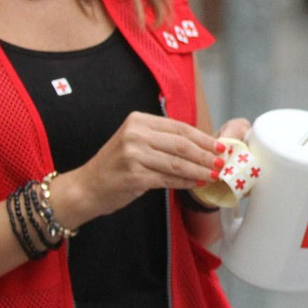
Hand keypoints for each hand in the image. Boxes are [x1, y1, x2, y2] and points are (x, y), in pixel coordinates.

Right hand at [53, 112, 225, 227]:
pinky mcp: (134, 176)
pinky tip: (195, 184)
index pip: (179, 128)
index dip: (203, 138)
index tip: (221, 147)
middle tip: (221, 163)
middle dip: (205, 155)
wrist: (86, 187)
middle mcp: (135, 134)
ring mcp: (133, 155)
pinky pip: (167, 179)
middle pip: (181, 144)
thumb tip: (203, 146)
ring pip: (177, 162)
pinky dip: (184, 182)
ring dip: (199, 170)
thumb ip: (163, 140)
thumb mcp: (136, 142)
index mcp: (138, 120)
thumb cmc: (116, 166)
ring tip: (214, 175)